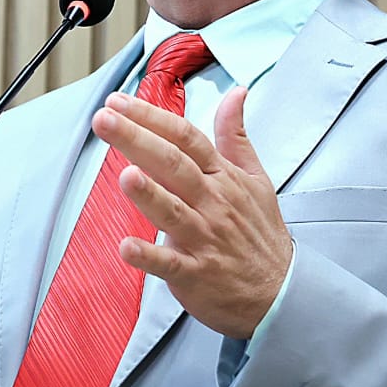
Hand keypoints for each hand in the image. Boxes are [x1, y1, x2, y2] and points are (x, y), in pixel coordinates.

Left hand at [91, 86, 292, 338]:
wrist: (280, 292)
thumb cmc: (260, 234)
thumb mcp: (256, 178)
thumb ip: (236, 135)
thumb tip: (237, 94)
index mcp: (223, 177)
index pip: (186, 138)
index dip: (152, 117)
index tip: (119, 101)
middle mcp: (213, 203)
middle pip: (173, 164)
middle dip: (137, 139)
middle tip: (105, 120)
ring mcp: (204, 238)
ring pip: (172, 211)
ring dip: (148, 193)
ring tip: (124, 174)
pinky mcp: (195, 274)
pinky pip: (169, 264)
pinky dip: (148, 256)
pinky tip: (126, 247)